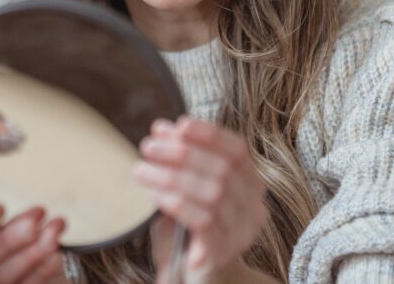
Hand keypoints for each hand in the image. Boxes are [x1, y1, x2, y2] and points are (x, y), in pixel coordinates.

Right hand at [0, 205, 68, 283]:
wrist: (47, 282)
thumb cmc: (26, 259)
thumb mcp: (13, 240)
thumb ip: (9, 229)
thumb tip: (20, 218)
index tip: (1, 208)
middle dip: (7, 239)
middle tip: (33, 222)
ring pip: (0, 277)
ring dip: (30, 252)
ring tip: (54, 232)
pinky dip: (41, 271)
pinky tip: (56, 255)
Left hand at [135, 116, 267, 281]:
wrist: (189, 275)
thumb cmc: (187, 225)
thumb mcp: (185, 187)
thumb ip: (180, 160)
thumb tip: (161, 129)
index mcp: (249, 186)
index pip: (239, 151)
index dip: (210, 134)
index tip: (179, 124)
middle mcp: (252, 208)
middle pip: (223, 170)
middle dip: (182, 152)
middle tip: (148, 146)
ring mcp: (240, 232)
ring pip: (213, 194)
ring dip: (172, 175)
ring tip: (140, 169)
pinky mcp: (221, 253)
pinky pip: (204, 221)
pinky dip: (176, 202)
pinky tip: (153, 193)